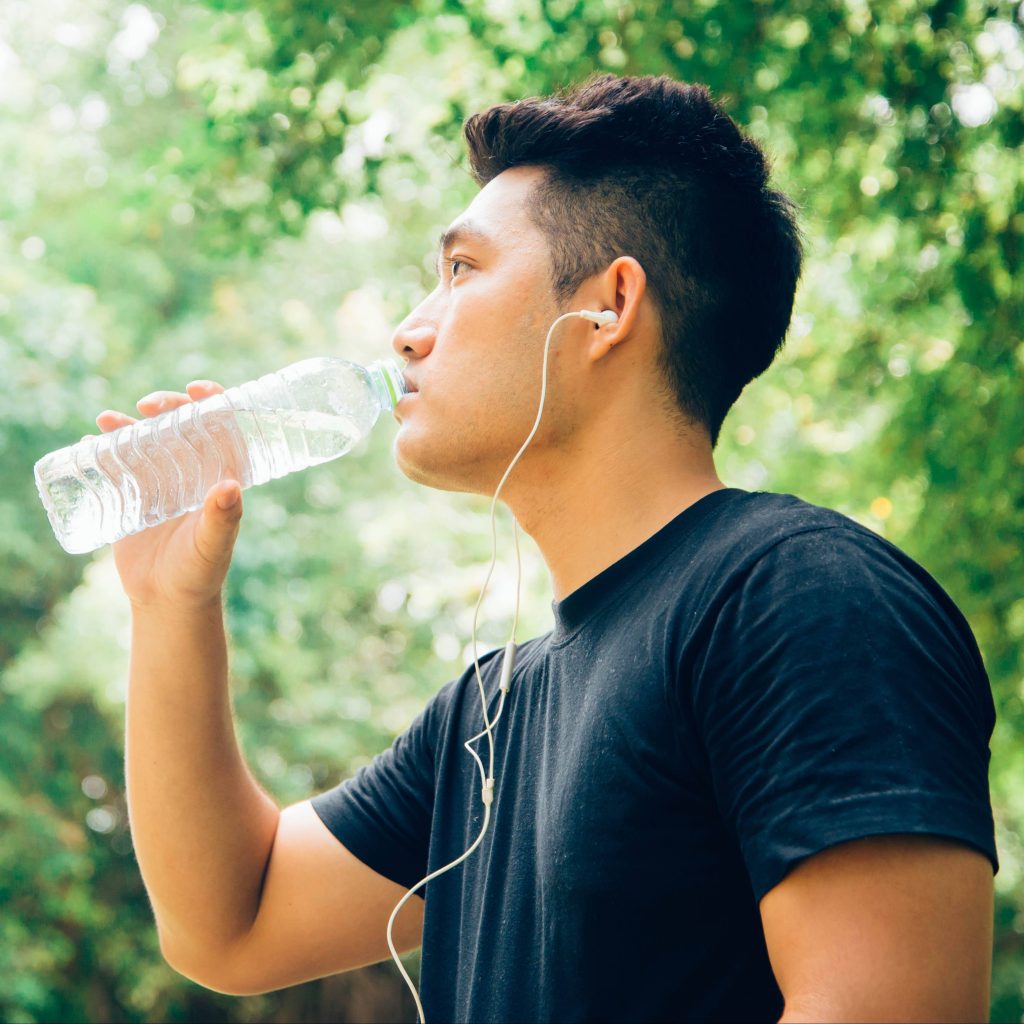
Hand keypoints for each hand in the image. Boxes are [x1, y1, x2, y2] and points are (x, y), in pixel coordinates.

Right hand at [96, 380, 242, 611]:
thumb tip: (230, 486)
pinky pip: (119, 463)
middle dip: (168, 406)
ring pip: (148, 440)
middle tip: (149, 404)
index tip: (197, 389)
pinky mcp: (134, 496)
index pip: (224, 428)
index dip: (215, 401)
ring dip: (130, 423)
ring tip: (110, 419)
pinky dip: (105, 447)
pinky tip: (92, 441)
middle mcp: (193, 473)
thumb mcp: (213, 545)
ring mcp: (163, 482)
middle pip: (183, 425)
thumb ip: (223, 518)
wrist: (166, 600)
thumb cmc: (199, 573)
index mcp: (220, 476)